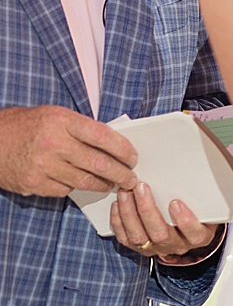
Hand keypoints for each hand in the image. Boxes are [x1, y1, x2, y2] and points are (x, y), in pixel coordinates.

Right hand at [0, 105, 137, 197]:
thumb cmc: (27, 125)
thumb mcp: (56, 116)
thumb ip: (82, 128)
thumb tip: (113, 143)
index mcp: (62, 121)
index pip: (103, 136)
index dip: (123, 149)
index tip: (133, 157)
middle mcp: (53, 143)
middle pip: (98, 163)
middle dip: (121, 173)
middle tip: (131, 178)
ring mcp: (43, 166)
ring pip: (85, 181)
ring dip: (103, 184)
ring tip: (113, 184)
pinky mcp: (34, 184)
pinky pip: (66, 189)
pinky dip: (76, 187)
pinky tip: (81, 182)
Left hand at [109, 182, 221, 263]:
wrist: (189, 234)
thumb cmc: (200, 214)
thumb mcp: (210, 207)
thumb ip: (209, 196)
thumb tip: (217, 172)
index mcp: (198, 237)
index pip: (193, 234)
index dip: (184, 220)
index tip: (176, 202)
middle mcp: (177, 246)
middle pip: (160, 234)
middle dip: (148, 209)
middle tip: (142, 187)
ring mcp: (157, 249)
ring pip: (139, 237)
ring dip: (129, 213)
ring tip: (126, 192)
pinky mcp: (140, 248)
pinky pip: (125, 239)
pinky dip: (119, 222)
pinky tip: (118, 205)